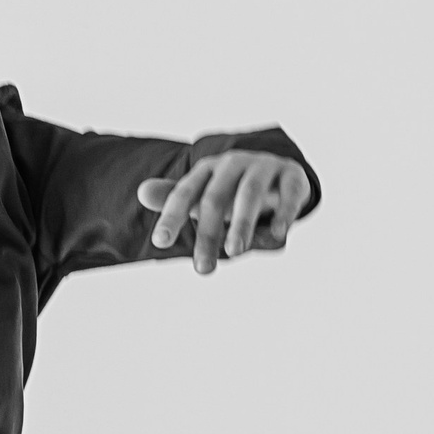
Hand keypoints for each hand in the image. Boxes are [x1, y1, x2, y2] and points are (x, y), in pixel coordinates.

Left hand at [137, 150, 311, 273]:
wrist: (279, 172)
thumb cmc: (234, 192)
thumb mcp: (204, 195)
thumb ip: (175, 199)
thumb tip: (141, 192)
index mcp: (208, 170)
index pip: (185, 193)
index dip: (172, 216)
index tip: (160, 243)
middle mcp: (233, 164)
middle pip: (215, 198)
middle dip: (208, 234)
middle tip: (203, 269)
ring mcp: (264, 167)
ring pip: (249, 194)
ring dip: (242, 223)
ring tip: (234, 252)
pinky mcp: (292, 176)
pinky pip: (288, 193)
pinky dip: (284, 212)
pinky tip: (278, 235)